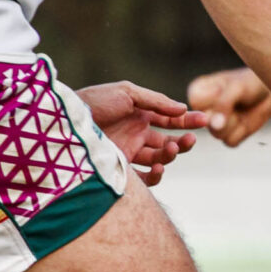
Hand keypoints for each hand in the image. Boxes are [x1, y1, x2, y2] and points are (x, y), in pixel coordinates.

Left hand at [76, 82, 207, 186]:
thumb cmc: (94, 102)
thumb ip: (157, 101)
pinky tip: (157, 168)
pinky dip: (156, 175)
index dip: (188, 121)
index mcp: (140, 115)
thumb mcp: (127, 93)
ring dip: (172, 155)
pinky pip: (145, 178)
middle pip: (169, 142)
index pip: (170, 120)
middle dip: (184, 141)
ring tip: (172, 149)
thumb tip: (183, 108)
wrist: (66, 122)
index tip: (204, 120)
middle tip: (191, 139)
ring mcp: (129, 152)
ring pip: (161, 159)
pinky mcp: (121, 168)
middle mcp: (136, 134)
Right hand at [185, 66, 270, 146]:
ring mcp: (214, 125)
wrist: (270, 93)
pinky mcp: (228, 135)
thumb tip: (213, 125)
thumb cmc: (251, 83)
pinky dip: (242, 132)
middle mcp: (203, 110)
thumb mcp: (237, 88)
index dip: (215, 100)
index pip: (195, 103)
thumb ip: (223, 104)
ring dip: (235, 123)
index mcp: (198, 93)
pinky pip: (230, 142)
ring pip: (217, 134)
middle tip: (237, 103)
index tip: (226, 90)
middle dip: (225, 115)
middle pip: (204, 122)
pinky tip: (245, 121)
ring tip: (241, 110)